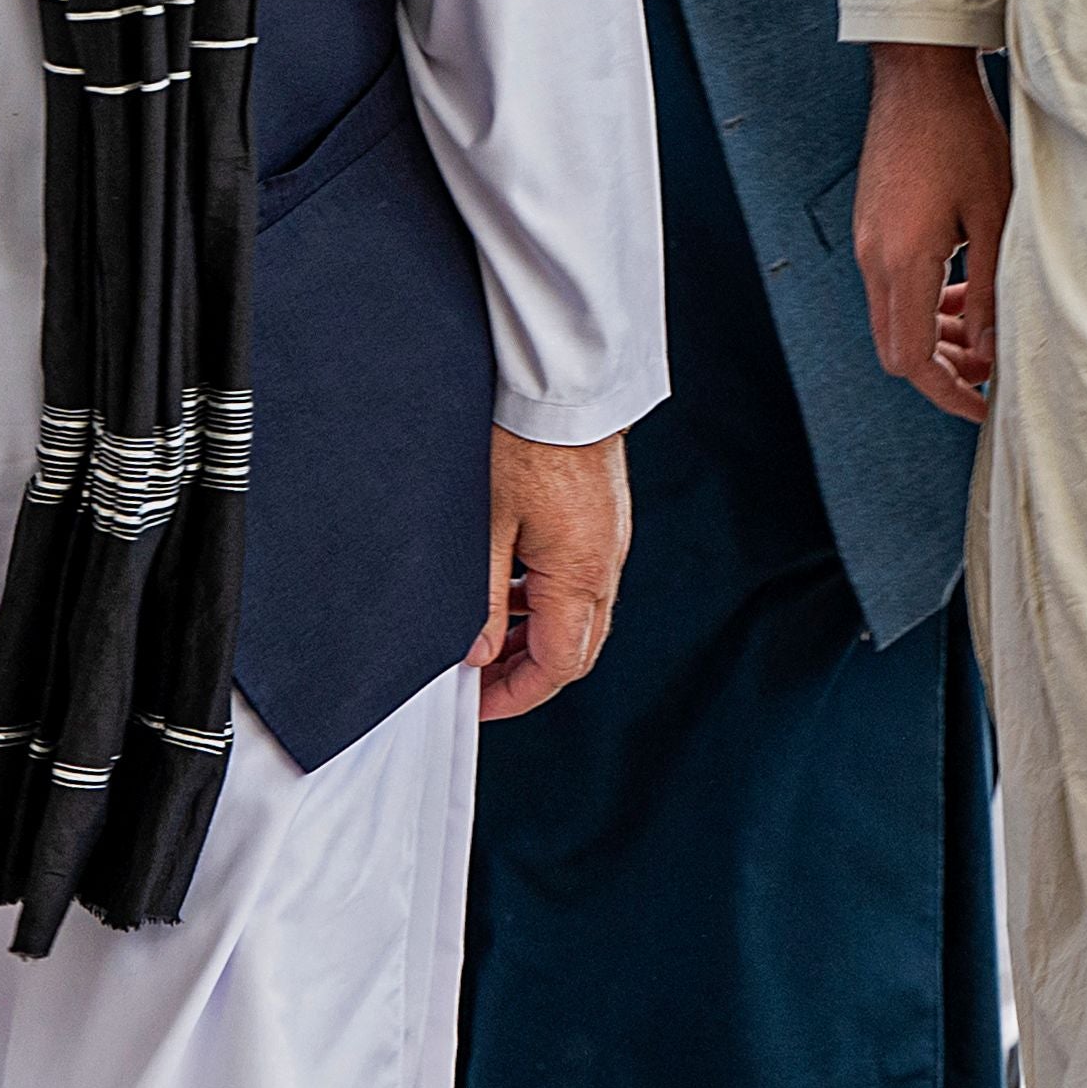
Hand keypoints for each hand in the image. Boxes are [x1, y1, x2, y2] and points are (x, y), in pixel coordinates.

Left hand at [473, 428, 629, 720]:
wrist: (561, 383)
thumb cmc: (523, 441)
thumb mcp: (487, 527)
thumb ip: (484, 599)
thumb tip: (478, 655)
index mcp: (580, 576)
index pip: (559, 666)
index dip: (517, 695)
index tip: (479, 704)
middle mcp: (605, 564)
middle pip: (576, 648)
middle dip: (528, 673)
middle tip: (480, 679)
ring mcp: (608, 539)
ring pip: (579, 614)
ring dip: (536, 635)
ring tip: (487, 635)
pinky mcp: (603, 517)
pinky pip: (580, 577)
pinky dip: (546, 598)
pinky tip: (510, 585)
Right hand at [854, 43, 1009, 423]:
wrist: (919, 79)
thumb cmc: (964, 137)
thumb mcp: (996, 218)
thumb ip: (992, 291)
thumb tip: (992, 351)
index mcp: (903, 261)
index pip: (911, 358)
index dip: (948, 393)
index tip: (984, 407)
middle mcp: (873, 258)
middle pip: (895, 348)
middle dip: (943, 371)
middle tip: (990, 370)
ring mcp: (866, 242)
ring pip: (892, 319)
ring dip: (935, 336)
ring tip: (983, 329)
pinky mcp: (871, 227)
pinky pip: (891, 287)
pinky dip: (925, 304)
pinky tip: (962, 289)